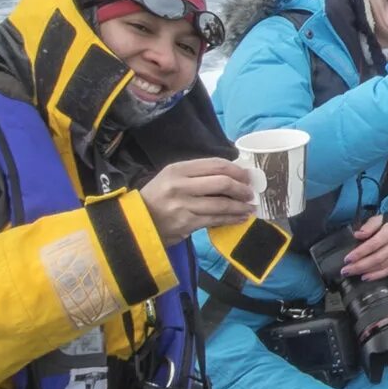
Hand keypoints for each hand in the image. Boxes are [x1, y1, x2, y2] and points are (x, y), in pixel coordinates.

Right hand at [140, 158, 256, 240]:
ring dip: (240, 206)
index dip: (236, 170)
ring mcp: (183, 205)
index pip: (215, 164)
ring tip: (250, 207)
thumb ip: (197, 174)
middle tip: (251, 193)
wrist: (137, 223)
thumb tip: (231, 174)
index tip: (247, 176)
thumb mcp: (172, 178)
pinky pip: (216, 220)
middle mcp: (180, 185)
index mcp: (178, 169)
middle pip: (222, 182)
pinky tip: (240, 218)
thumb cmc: (158, 198)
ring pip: (221, 204)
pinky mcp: (186, 223)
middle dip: (241, 188)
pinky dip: (232, 219)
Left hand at [338, 215, 387, 280]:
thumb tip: (358, 235)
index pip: (374, 243)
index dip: (360, 252)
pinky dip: (377, 276)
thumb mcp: (379, 219)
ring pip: (383, 266)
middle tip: (346, 270)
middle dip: (360, 265)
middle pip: (378, 257)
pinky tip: (366, 277)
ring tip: (352, 273)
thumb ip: (369, 226)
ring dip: (366, 271)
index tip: (347, 259)